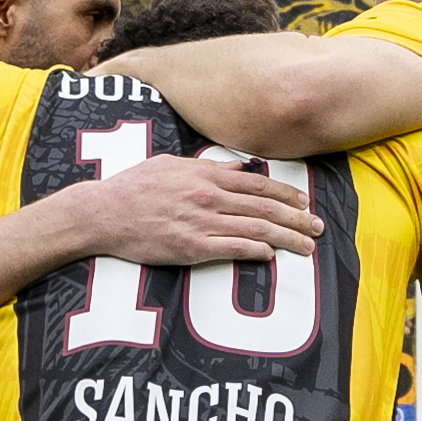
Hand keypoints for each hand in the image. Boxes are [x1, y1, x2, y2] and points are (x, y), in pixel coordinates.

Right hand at [66, 147, 318, 269]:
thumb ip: (207, 167)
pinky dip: (256, 250)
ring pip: (256, 228)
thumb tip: (239, 168)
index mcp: (206, 176)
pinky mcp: (191, 247)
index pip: (258, 183)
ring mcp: (201, 222)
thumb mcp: (171, 165)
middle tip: (319, 228)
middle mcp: (209, 197)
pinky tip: (271, 255)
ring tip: (307, 247)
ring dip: (287, 238)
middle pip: (265, 207)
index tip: (305, 203)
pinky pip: (232, 248)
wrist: (102, 213)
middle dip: (297, 218)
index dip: (287, 194)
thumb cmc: (133, 188)